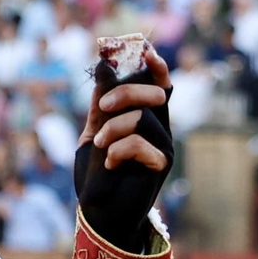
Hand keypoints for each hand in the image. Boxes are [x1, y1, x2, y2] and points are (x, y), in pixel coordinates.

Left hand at [73, 44, 174, 252]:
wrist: (98, 212)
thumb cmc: (96, 175)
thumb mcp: (93, 132)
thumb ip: (100, 102)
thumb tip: (103, 62)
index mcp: (147, 120)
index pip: (158, 85)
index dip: (155, 65)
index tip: (143, 47)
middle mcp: (161, 130)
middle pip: (155, 93)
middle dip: (125, 92)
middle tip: (103, 108)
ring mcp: (164, 147)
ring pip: (142, 117)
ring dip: (113, 128)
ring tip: (101, 148)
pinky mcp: (161, 165)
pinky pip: (140, 143)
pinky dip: (118, 150)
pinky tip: (112, 165)